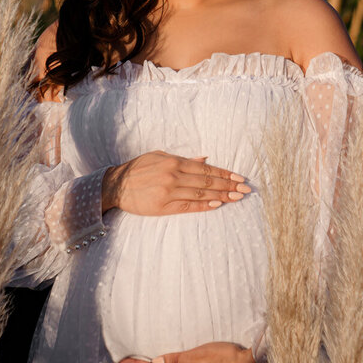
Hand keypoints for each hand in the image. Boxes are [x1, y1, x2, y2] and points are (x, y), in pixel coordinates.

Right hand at [101, 151, 249, 215]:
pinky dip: (203, 205)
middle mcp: (174, 176)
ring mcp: (169, 192)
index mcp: (174, 162)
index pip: (206, 169)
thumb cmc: (138, 169)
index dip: (224, 173)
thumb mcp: (159, 156)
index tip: (239, 177)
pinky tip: (216, 205)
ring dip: (221, 196)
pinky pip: (188, 206)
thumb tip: (205, 159)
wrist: (117, 184)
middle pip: (207, 181)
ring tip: (237, 197)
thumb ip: (183, 159)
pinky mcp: (164, 206)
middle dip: (228, 185)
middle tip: (245, 189)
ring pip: (201, 193)